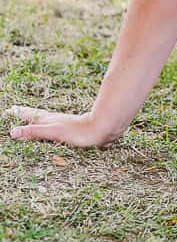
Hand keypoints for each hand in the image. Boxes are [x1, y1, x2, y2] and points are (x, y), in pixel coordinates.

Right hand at [6, 106, 121, 147]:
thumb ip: (33, 132)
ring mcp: (66, 124)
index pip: (32, 116)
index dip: (21, 113)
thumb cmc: (78, 131)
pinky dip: (52, 127)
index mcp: (50, 120)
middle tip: (17, 110)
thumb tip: (13, 132)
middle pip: (39, 116)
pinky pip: (58, 128)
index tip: (10, 109)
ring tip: (34, 119)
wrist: (102, 129)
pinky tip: (57, 130)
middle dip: (27, 114)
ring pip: (49, 121)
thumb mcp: (52, 132)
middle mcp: (57, 120)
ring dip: (39, 120)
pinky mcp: (74, 130)